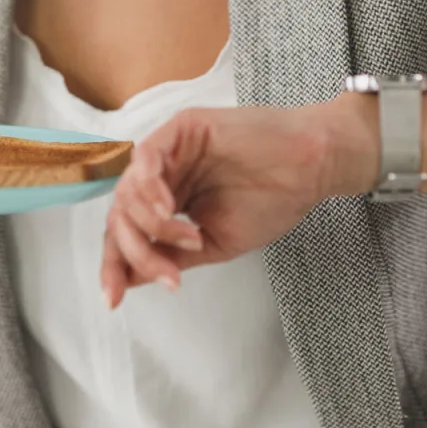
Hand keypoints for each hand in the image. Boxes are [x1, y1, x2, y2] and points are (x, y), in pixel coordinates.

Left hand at [100, 99, 375, 307]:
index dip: (115, 264)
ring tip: (192, 238)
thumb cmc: (273, 199)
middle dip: (134, 252)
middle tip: (168, 274)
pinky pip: (145, 158)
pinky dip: (150, 189)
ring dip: (153, 225)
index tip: (113, 299)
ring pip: (128, 191)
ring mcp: (169, 151)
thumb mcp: (214, 242)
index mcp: (167, 200)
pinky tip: (170, 210)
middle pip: (120, 214)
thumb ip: (170, 256)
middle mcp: (161, 175)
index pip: (126, 231)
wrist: (313, 167)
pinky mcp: (181, 128)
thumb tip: (130, 280)